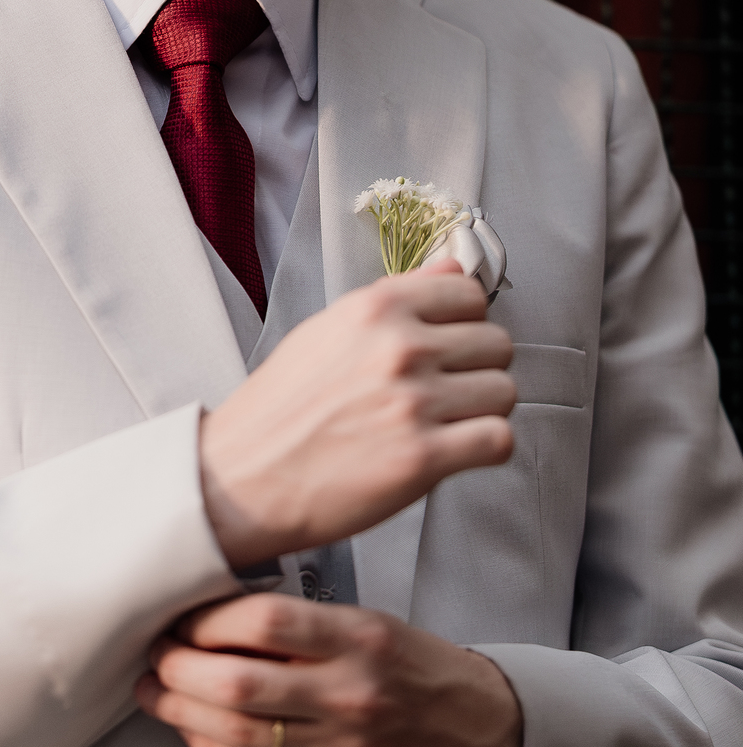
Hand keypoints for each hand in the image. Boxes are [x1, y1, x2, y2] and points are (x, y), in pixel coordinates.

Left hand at [136, 593, 523, 746]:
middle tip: (154, 653)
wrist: (480, 734)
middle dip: (178, 666)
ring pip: (237, 732)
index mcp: (359, 638)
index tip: (181, 617)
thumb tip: (216, 614)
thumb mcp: (368, 623)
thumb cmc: (414, 668)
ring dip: (180, 710)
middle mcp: (350, 693)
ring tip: (156, 690)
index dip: (207, 619)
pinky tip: (193, 730)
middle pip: (238, 681)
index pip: (264, 620)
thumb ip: (303, 622)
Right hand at [199, 263, 515, 566]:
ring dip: (484, 410)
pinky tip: (456, 450)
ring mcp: (413, 403)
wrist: (242, 477)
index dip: (466, 321)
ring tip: (448, 422)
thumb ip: (397, 297)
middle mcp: (399, 348)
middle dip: (478, 367)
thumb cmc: (280, 408)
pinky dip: (484, 448)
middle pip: (496, 343)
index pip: (470, 293)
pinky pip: (497, 440)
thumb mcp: (328, 329)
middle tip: (448, 389)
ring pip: (504, 392)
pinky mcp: (423, 459)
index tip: (451, 341)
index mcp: (376, 309)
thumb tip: (452, 269)